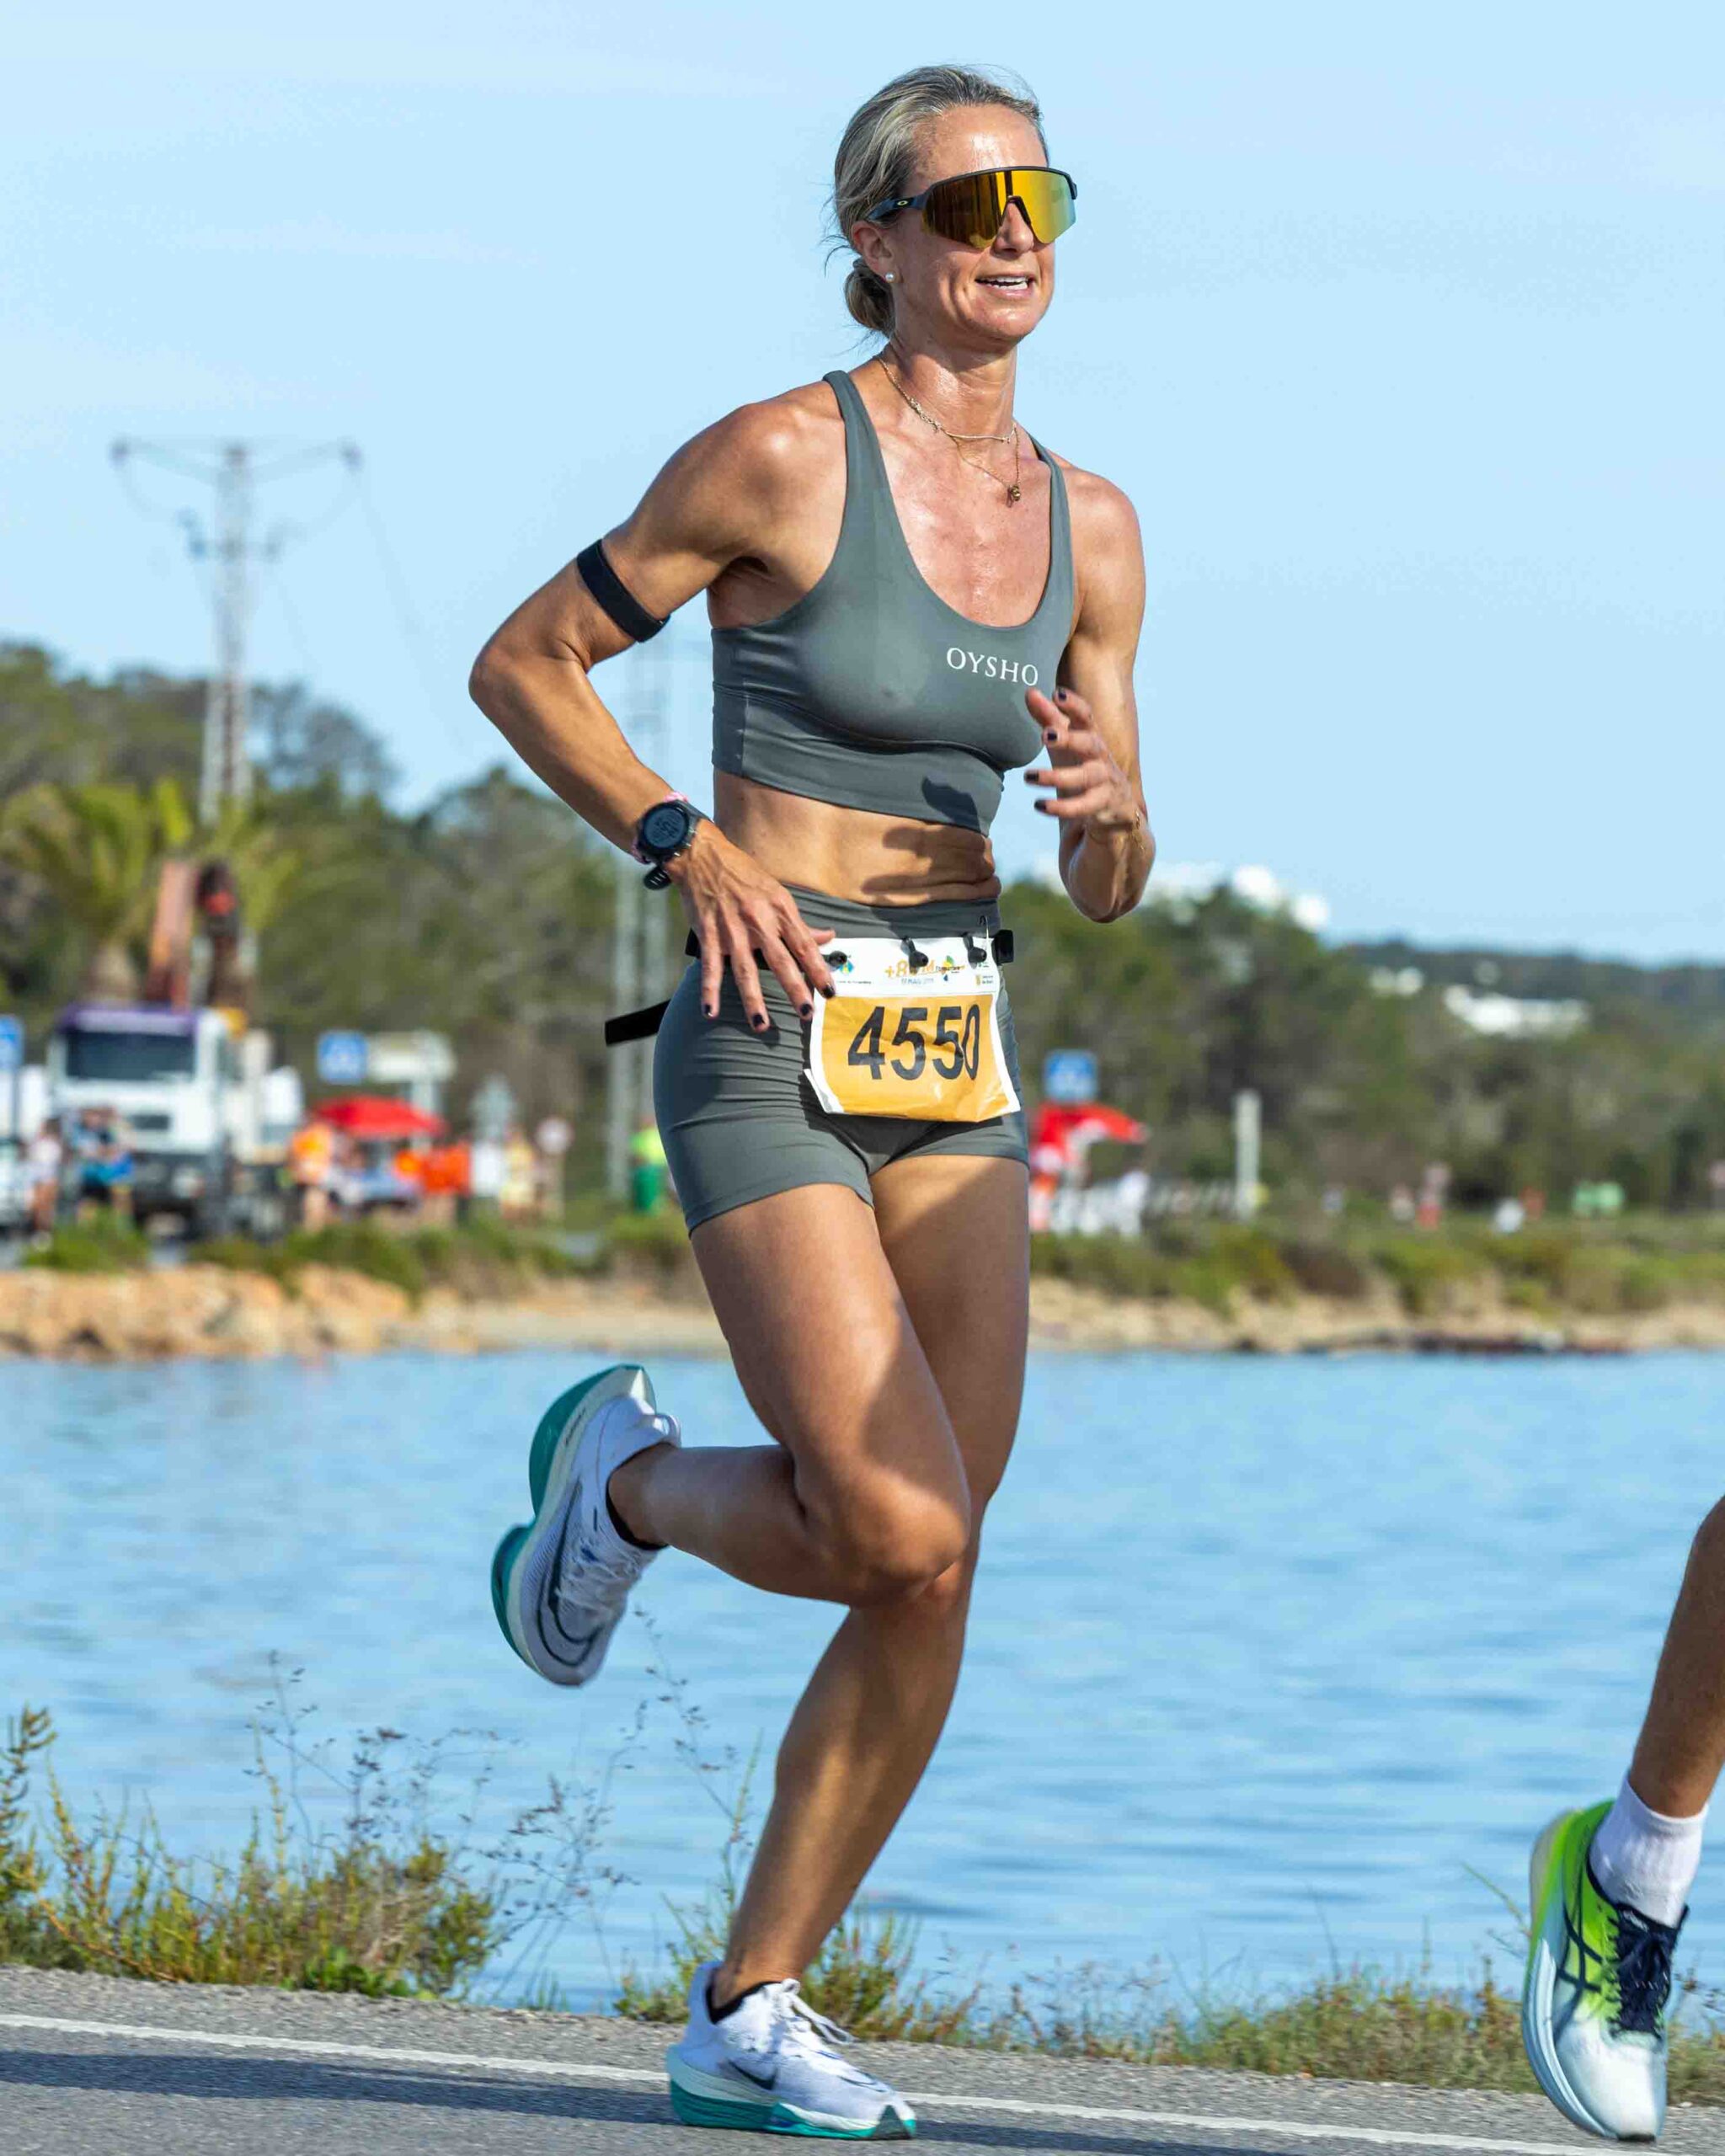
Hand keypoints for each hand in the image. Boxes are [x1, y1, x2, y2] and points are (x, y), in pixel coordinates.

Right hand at [670, 822, 835, 1030]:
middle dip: (795, 989)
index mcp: (779, 909)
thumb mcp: (777, 893)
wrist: (704, 857)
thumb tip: (829, 936)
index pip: (804, 945)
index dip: (818, 969)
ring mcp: (732, 930)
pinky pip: (710, 967)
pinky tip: (710, 1012)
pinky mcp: (709, 934)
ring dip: (753, 1000)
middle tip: (807, 1014)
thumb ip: (800, 922)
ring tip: (761, 1025)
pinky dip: (709, 990)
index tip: (830, 991)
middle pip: (781, 961)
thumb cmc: (744, 875)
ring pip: (746, 970)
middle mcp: (759, 921)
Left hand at [1022, 686, 1141, 832]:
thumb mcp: (1067, 741)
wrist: (1116, 804)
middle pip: (1089, 743)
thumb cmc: (1085, 764)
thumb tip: (1030, 692)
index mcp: (1091, 735)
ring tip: (1028, 777)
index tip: (1056, 694)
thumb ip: (1049, 718)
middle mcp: (1101, 755)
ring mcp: (1105, 780)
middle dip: (1069, 738)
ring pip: (1085, 777)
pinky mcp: (1103, 803)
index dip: (1073, 704)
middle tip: (1045, 735)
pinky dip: (1062, 807)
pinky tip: (1040, 805)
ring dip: (1056, 776)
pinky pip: (1084, 806)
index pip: (1086, 716)